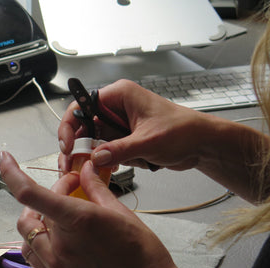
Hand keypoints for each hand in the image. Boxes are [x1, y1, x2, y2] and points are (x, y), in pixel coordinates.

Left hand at [0, 150, 188, 267]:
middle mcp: (60, 244)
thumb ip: (96, 188)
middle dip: (49, 195)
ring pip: (26, 233)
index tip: (3, 158)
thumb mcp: (121, 213)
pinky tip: (54, 236)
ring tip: (57, 215)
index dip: (11, 173)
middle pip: (34, 210)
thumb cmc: (141, 254)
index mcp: (77, 221)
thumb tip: (85, 169)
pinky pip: (32, 255)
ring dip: (35, 219)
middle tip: (72, 192)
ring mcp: (55, 265)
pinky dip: (36, 240)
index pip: (30, 194)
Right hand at [58, 79, 214, 173]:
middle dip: (77, 146)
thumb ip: (120, 150)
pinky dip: (104, 162)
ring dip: (91, 156)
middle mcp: (115, 108)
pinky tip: (110, 169)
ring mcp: (118, 125)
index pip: (81, 105)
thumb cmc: (184, 130)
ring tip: (91, 170)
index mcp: (120, 96)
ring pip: (91, 141)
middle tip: (70, 164)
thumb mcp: (149, 140)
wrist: (202, 144)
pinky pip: (104, 151)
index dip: (69, 126)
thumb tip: (95, 158)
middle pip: (82, 126)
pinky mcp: (123, 139)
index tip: (67, 146)